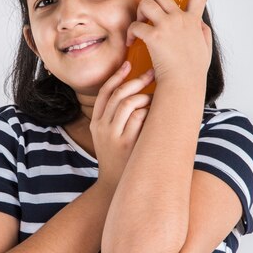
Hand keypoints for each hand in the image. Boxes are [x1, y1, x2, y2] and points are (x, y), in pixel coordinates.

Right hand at [90, 61, 153, 191]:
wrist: (115, 187)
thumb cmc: (119, 160)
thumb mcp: (108, 138)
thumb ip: (115, 119)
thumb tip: (135, 95)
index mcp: (96, 123)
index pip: (104, 92)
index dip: (117, 76)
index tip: (129, 65)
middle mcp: (102, 127)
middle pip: (118, 94)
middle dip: (136, 80)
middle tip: (152, 74)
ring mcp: (113, 136)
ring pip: (128, 103)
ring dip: (145, 96)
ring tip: (155, 98)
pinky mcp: (126, 144)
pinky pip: (139, 117)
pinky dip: (149, 111)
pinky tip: (156, 114)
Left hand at [125, 0, 212, 83]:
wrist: (183, 85)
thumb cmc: (192, 73)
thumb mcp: (205, 51)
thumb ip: (203, 34)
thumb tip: (200, 25)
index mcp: (194, 22)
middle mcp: (180, 19)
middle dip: (151, 0)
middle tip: (147, 15)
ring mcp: (167, 26)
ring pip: (146, 3)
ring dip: (139, 12)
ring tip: (138, 25)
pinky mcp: (153, 36)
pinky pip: (136, 25)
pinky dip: (130, 32)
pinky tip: (131, 42)